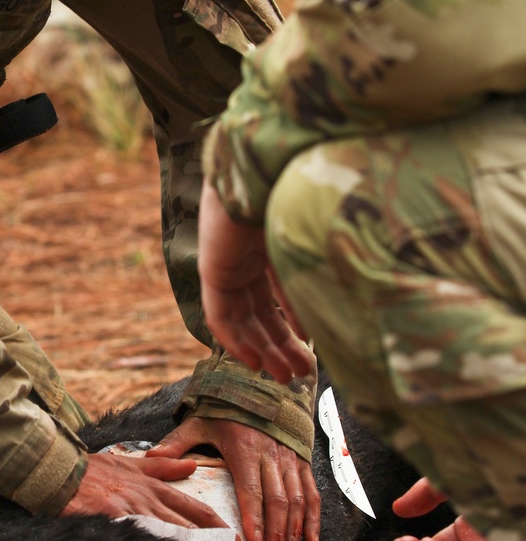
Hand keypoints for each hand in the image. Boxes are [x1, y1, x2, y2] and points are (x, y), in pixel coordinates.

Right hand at [64, 451, 249, 540]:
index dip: (222, 532)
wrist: (59, 474)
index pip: (198, 512)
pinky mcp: (115, 526)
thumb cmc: (91, 470)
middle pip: (192, 534)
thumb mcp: (130, 461)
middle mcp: (150, 503)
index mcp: (156, 488)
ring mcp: (133, 516)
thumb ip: (161, 466)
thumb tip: (190, 466)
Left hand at [148, 416, 319, 540]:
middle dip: (276, 533)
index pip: (250, 489)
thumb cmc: (227, 411)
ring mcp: (290, 460)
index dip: (254, 517)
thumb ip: (178, 442)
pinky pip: (312, 493)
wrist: (261, 389)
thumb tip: (151, 458)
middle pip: (278, 500)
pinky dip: (313, 518)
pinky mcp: (302, 463)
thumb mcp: (200, 421)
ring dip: (295, 531)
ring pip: (297, 500)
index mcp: (245, 449)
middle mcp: (271, 457)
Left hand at [198, 183, 311, 383]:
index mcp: (272, 239)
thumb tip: (326, 320)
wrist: (273, 161)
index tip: (313, 352)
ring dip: (262, 349)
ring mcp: (229, 258)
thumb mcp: (317, 241)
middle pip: (261, 309)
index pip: (281, 291)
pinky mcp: (213, 265)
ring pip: (243, 316)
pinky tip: (256, 362)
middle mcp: (248, 251)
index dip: (296, 324)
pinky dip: (236, 340)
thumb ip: (318, 277)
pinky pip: (220, 312)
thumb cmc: (306, 190)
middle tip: (298, 375)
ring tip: (284, 378)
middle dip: (280, 344)